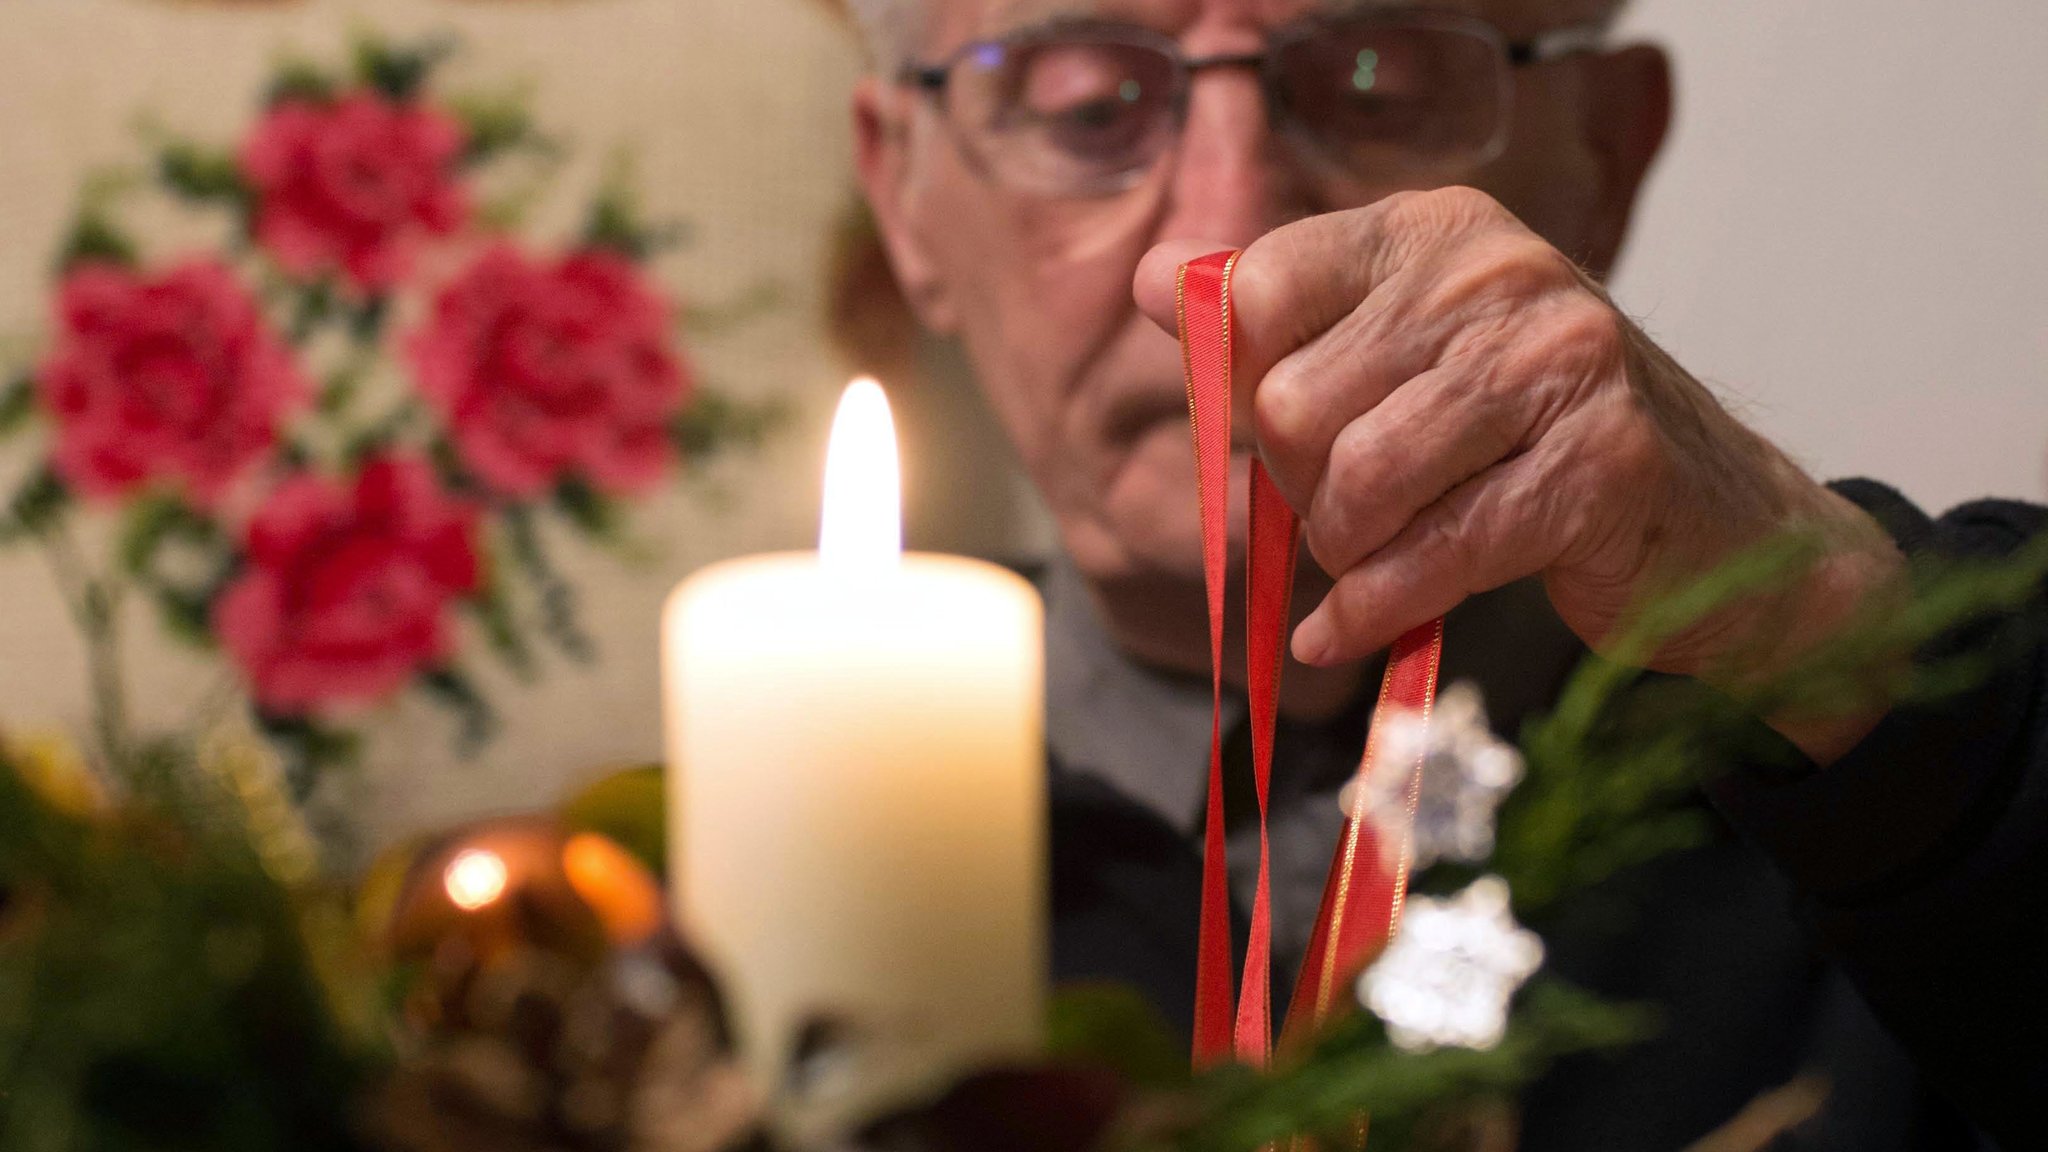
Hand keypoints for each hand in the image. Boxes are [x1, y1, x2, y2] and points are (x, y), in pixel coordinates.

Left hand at [1135, 188, 1904, 761]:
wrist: (1713, 524)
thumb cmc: (1531, 441)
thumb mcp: (1405, 357)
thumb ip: (1281, 324)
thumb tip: (1152, 282)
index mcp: (1438, 231)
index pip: (1263, 287)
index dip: (1242, 385)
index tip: (1276, 436)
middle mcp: (1501, 275)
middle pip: (1295, 404)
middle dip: (1298, 490)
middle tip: (1342, 516)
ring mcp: (1564, 365)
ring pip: (1358, 483)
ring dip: (1343, 554)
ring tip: (1371, 561)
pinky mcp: (1601, 468)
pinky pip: (1432, 556)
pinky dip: (1370, 612)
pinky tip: (1350, 630)